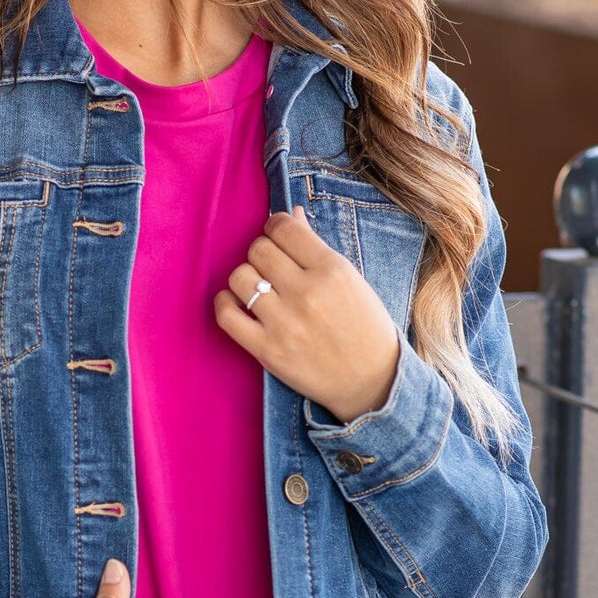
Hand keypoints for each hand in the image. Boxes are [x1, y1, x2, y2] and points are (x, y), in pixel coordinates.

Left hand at [214, 205, 400, 422]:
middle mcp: (307, 293)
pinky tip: (237, 304)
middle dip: (262, 253)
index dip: (275, 228)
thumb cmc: (364, 327)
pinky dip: (225, 304)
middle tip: (272, 269)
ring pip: (240, 277)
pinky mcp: (267, 351)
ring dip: (245, 278)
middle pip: (258, 249)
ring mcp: (285, 323)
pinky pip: (226, 316)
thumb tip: (290, 215)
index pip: (283, 228)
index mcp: (333, 270)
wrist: (372, 382)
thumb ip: (317, 247)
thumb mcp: (352, 280)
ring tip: (258, 289)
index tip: (278, 239)